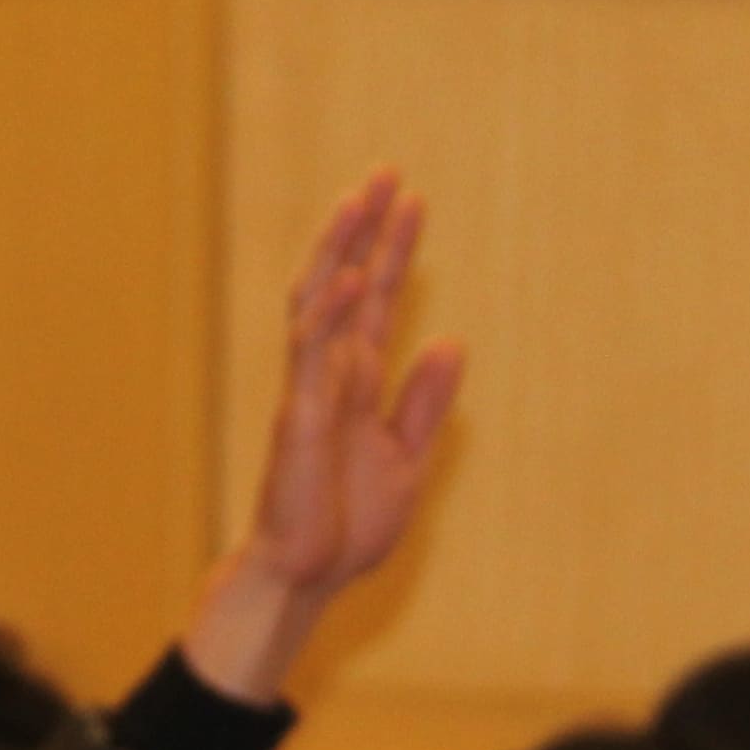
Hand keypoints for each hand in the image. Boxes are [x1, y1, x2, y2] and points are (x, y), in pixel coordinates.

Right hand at [184, 170, 466, 705]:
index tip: (412, 198)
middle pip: (346, 283)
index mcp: (359, 380)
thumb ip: (424, 403)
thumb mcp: (407, 459)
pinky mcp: (299, 417)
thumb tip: (451, 342)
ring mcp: (312, 390)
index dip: (393, 249)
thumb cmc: (348, 522)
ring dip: (339, 252)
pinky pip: (312, 356)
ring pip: (320, 303)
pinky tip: (352, 279)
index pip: (378, 300)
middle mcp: (333, 374)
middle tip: (386, 173)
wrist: (310, 576)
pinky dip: (331, 316)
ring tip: (360, 202)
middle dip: (365, 230)